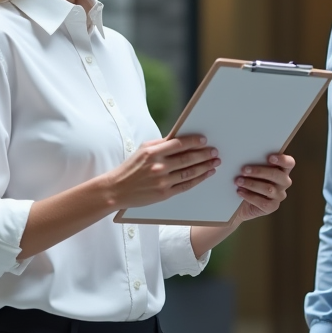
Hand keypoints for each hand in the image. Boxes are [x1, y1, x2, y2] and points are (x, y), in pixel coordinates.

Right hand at [105, 136, 219, 208]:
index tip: (205, 141)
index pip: (179, 144)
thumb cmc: (130, 168)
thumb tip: (180, 138)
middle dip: (204, 155)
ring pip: (189, 173)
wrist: (116, 189)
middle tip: (215, 152)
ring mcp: (162, 181)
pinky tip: (206, 175)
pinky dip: (198, 180)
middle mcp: (158, 166)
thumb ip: (160, 144)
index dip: (194, 142)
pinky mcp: (164, 194)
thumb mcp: (142, 150)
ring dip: (205, 167)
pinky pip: (186, 186)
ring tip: (214, 163)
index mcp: (152, 152)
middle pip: (187, 159)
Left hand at [231, 154, 295, 224]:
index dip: (282, 160)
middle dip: (260, 171)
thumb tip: (235, 157)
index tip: (269, 157)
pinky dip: (250, 196)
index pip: (289, 163)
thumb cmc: (245, 179)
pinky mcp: (272, 206)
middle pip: (278, 175)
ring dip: (252, 184)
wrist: (238, 201)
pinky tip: (240, 192)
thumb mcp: (247, 168)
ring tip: (238, 181)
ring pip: (269, 189)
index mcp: (281, 169)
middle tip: (244, 170)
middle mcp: (283, 182)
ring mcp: (279, 195)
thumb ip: (248, 160)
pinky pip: (264, 202)